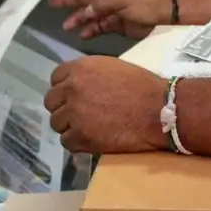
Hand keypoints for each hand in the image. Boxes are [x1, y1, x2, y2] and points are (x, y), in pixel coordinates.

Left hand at [44, 57, 168, 154]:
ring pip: (57, 123)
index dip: (64, 88)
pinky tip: (89, 139)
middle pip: (51, 101)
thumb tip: (78, 85)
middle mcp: (72, 88)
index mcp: (80, 68)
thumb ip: (90, 75)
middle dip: (63, 107)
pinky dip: (76, 142)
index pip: (55, 78)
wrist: (159, 109)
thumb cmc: (142, 87)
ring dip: (69, 126)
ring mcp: (74, 113)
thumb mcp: (112, 68)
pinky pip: (66, 141)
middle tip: (79, 114)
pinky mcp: (81, 136)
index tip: (73, 96)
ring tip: (86, 128)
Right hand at [48, 0, 172, 39]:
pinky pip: (99, 26)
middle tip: (52, 3)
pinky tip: (83, 35)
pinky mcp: (116, 23)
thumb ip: (100, 4)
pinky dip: (91, 30)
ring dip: (78, 19)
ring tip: (66, 26)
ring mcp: (110, 9)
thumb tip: (85, 12)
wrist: (164, 12)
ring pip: (89, 14)